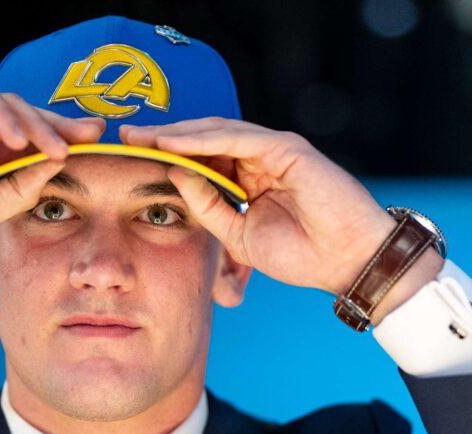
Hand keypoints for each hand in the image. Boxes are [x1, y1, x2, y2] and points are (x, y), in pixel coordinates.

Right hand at [0, 82, 105, 255]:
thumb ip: (17, 189)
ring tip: (58, 148)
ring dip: (37, 125)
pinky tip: (19, 138)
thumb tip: (56, 167)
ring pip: (10, 106)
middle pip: (27, 119)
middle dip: (61, 127)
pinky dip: (5, 115)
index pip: (31, 145)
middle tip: (91, 136)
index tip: (95, 154)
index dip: (62, 146)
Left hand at [119, 118, 442, 322]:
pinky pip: (237, 138)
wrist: (346, 262)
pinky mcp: (286, 148)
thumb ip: (209, 207)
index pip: (200, 160)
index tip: (130, 160)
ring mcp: (273, 149)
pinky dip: (204, 139)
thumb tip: (174, 177)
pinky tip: (176, 142)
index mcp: (248, 178)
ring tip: (143, 136)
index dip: (165, 157)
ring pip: (216, 132)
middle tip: (125, 137)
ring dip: (177, 133)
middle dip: (163, 137)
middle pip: (202, 139)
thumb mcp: (239, 237)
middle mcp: (258, 158)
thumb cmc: (302, 254)